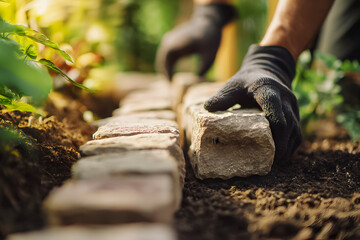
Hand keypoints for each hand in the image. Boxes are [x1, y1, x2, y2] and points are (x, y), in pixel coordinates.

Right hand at [156, 3, 236, 79]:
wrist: (208, 21)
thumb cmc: (210, 37)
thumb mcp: (210, 53)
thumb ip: (204, 67)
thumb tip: (196, 81)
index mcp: (177, 44)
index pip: (166, 62)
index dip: (167, 74)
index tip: (171, 86)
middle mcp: (169, 41)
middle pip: (162, 62)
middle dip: (165, 76)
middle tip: (171, 90)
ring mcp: (168, 41)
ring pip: (162, 60)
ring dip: (165, 72)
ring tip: (171, 86)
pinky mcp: (170, 42)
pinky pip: (165, 57)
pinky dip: (167, 67)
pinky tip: (173, 77)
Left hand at [204, 45, 301, 162]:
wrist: (268, 71)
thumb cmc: (246, 81)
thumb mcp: (232, 85)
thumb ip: (222, 97)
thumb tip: (207, 108)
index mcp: (268, 89)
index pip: (274, 107)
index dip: (272, 128)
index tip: (263, 146)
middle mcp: (285, 98)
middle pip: (287, 125)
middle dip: (279, 146)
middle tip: (265, 162)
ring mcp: (293, 107)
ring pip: (295, 132)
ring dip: (285, 149)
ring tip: (270, 163)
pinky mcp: (296, 115)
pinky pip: (297, 135)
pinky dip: (289, 147)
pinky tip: (277, 157)